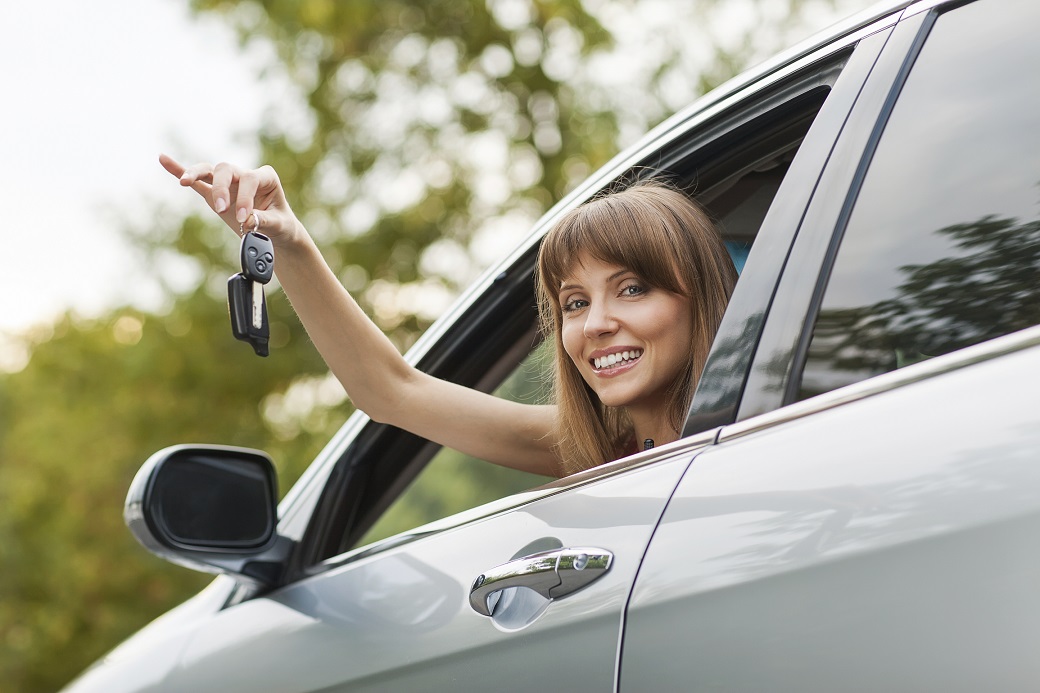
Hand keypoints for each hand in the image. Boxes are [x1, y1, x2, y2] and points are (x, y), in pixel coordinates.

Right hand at [159, 154, 302, 245]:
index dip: (246, 197)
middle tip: (222, 209)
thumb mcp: (279, 225)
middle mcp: (245, 174)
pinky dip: (180, 170)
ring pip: (209, 170)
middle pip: (226, 170)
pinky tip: (164, 160)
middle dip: (221, 187)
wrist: (276, 230)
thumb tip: (248, 221)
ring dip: (195, 174)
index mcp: (265, 177)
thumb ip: (264, 221)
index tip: (245, 219)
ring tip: (184, 182)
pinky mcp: (215, 191)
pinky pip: (197, 180)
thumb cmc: (281, 224)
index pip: (250, 179)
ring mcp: (229, 182)